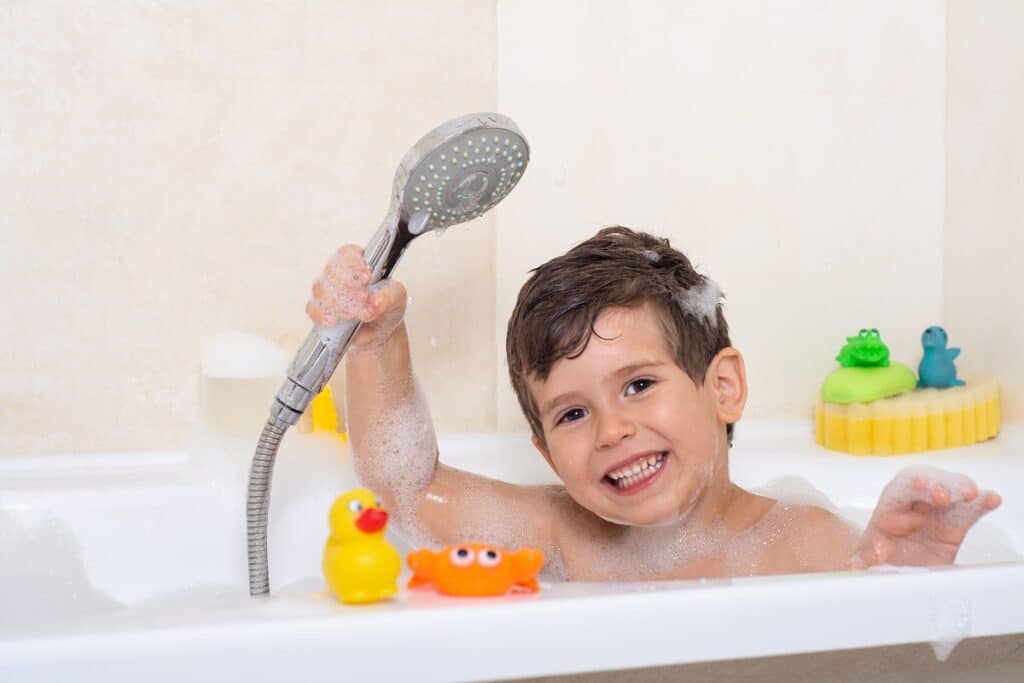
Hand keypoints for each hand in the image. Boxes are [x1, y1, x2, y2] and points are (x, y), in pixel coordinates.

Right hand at [305, 244, 407, 350]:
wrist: (381, 330)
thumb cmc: (387, 307)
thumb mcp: (397, 298)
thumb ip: (388, 297)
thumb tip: (375, 302)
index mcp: (358, 264)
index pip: (347, 253)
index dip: (354, 263)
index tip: (366, 277)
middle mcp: (339, 275)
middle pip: (331, 270)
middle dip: (347, 286)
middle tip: (363, 298)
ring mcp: (327, 292)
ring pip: (320, 289)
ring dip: (338, 303)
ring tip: (356, 314)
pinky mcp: (320, 310)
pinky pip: (313, 309)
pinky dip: (323, 315)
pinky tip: (336, 321)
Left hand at [850, 465, 1001, 568]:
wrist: (894, 565)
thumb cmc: (879, 555)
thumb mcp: (867, 559)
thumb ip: (861, 563)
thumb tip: (853, 568)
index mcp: (890, 508)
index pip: (899, 490)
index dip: (909, 486)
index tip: (919, 485)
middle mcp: (914, 504)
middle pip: (927, 484)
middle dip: (935, 485)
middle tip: (944, 496)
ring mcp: (936, 511)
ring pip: (950, 490)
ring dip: (961, 489)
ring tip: (972, 495)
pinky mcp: (955, 522)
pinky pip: (969, 510)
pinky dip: (982, 503)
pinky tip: (992, 500)